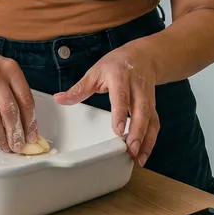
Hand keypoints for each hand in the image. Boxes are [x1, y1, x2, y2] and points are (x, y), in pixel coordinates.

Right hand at [0, 44, 37, 152]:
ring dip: (1, 137)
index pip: (25, 99)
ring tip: (6, 147)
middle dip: (16, 133)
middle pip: (9, 111)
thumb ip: (17, 92)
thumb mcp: (6, 70)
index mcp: (11, 69)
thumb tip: (27, 123)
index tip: (32, 136)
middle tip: (19, 146)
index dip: (30, 121)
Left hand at [54, 47, 158, 166]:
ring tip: (138, 158)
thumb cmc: (117, 64)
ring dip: (146, 140)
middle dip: (137, 132)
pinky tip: (143, 154)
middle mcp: (137, 88)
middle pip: (141, 111)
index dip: (120, 113)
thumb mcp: (95, 72)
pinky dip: (151, 141)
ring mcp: (148, 98)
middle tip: (130, 150)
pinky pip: (154, 124)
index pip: (121, 96)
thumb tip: (59, 99)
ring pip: (150, 120)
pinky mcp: (153, 107)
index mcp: (120, 77)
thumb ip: (79, 89)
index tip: (117, 130)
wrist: (143, 56)